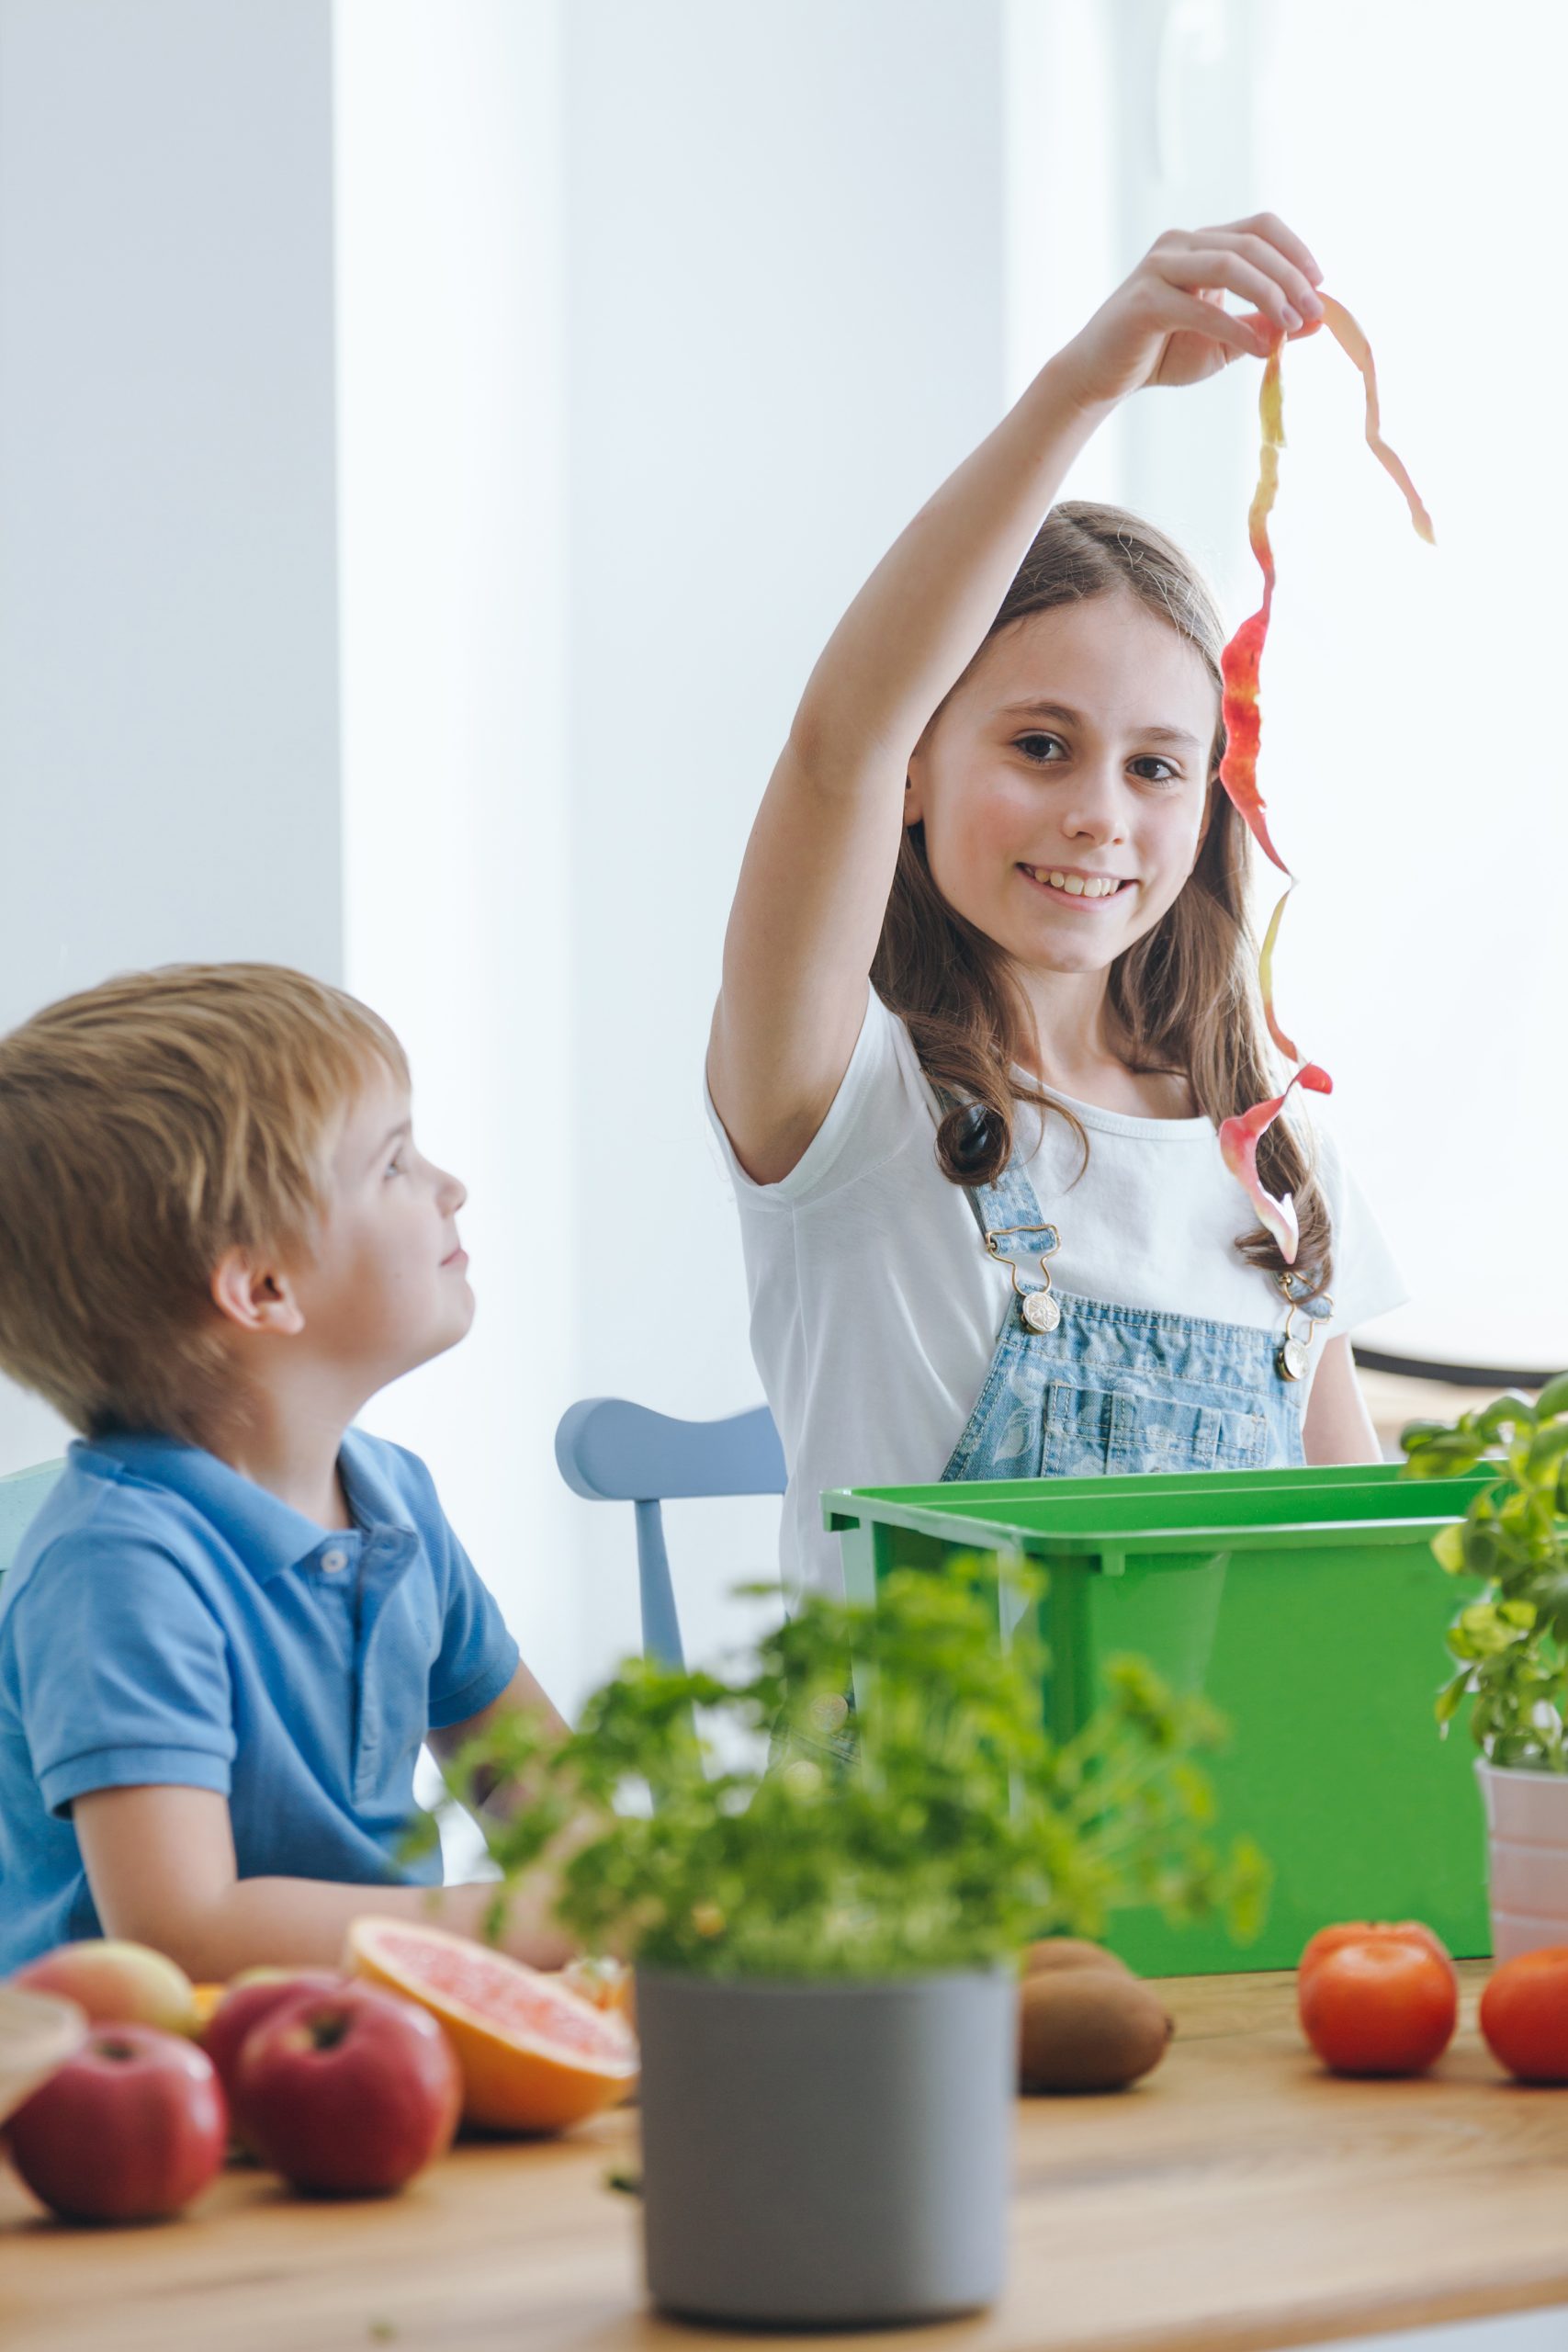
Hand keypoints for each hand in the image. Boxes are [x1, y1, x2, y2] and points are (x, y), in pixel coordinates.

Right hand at [1051, 214, 1326, 412]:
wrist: (1099, 377)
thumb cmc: (1160, 355)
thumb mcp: (1224, 342)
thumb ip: (1263, 328)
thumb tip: (1314, 323)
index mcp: (1201, 246)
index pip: (1260, 228)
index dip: (1295, 250)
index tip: (1319, 286)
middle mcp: (1181, 245)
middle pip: (1251, 244)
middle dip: (1290, 277)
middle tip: (1313, 312)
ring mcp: (1160, 267)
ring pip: (1229, 263)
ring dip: (1268, 293)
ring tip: (1290, 326)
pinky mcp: (1145, 299)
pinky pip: (1200, 307)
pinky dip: (1235, 327)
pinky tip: (1260, 350)